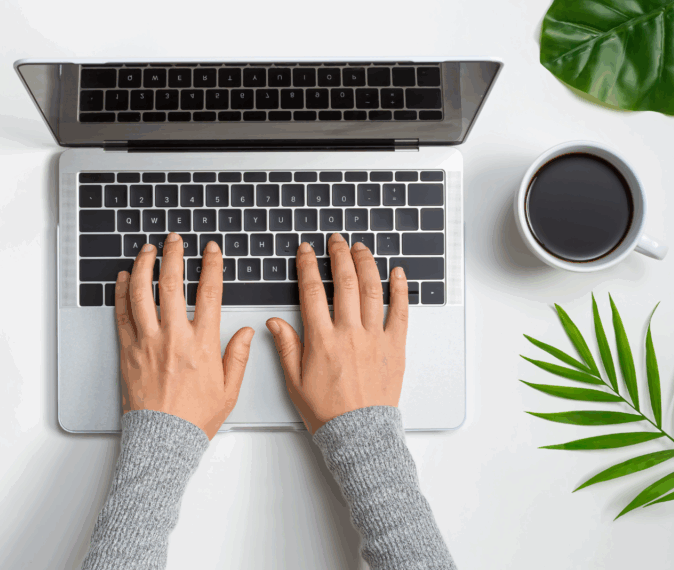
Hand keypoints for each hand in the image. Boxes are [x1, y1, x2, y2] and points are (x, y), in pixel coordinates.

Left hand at [115, 234, 254, 438]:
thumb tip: (249, 332)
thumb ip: (239, 356)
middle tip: (174, 240)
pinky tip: (123, 278)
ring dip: (144, 266)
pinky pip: (122, 314)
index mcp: (202, 344)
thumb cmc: (195, 419)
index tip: (211, 250)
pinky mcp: (128, 351)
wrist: (163, 440)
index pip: (210, 294)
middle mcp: (174, 337)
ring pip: (142, 293)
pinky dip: (121, 292)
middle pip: (172, 284)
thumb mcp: (230, 390)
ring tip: (147, 251)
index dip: (211, 266)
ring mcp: (148, 342)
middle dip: (173, 255)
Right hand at [266, 233, 408, 433]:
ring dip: (366, 264)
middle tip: (336, 241)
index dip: (308, 266)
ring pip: (371, 290)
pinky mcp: (394, 347)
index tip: (306, 251)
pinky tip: (397, 273)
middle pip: (344, 282)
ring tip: (360, 248)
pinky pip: (400, 312)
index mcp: (322, 340)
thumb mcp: (295, 381)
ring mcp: (374, 338)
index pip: (312, 292)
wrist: (358, 434)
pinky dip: (399, 290)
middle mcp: (349, 333)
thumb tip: (274, 322)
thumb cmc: (327, 412)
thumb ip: (286, 347)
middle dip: (339, 256)